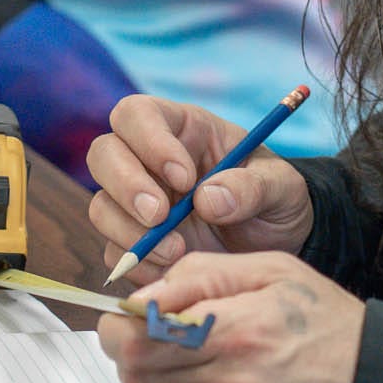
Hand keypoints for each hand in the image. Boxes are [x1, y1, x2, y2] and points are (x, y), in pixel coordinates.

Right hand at [87, 93, 314, 285]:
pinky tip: (171, 269)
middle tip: (161, 216)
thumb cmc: (276, 201)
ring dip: (129, 231)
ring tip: (177, 251)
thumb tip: (207, 199)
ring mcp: (136, 204)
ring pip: (101, 205)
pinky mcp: (135, 243)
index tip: (184, 178)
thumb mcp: (281, 188)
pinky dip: (136, 263)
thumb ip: (251, 187)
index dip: (149, 141)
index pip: (138, 114)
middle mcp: (148, 161)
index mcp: (182, 129)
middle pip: (104, 154)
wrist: (277, 245)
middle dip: (126, 185)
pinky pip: (113, 251)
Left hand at [100, 250, 361, 382]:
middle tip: (165, 342)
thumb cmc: (330, 326)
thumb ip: (200, 275)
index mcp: (235, 332)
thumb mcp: (274, 271)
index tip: (133, 321)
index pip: (136, 340)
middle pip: (138, 378)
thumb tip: (141, 296)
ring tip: (203, 368)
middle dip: (140, 355)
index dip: (123, 328)